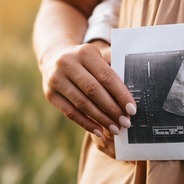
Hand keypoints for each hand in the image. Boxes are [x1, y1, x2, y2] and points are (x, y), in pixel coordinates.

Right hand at [39, 40, 134, 154]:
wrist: (55, 58)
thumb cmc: (86, 61)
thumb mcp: (98, 58)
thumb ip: (113, 70)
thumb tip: (134, 92)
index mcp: (85, 52)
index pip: (107, 76)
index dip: (120, 94)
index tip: (132, 110)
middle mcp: (67, 63)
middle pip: (94, 91)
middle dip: (112, 109)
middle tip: (126, 122)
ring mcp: (56, 79)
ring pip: (82, 104)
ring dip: (101, 119)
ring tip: (115, 129)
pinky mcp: (49, 94)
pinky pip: (70, 112)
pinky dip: (86, 123)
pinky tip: (99, 130)